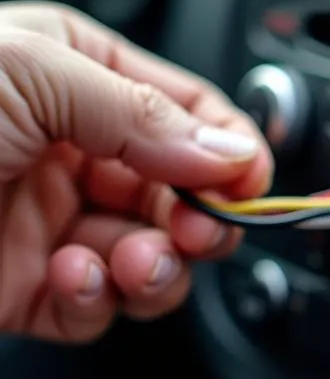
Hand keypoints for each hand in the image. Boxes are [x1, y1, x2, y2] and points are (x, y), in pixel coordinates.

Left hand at [0, 1, 271, 340]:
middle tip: (201, 230)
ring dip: (157, 267)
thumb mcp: (30, 73)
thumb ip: (145, 115)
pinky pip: (98, 305)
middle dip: (199, 218)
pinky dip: (99, 301)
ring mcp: (51, 221)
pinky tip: (74, 279)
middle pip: (183, 193)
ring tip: (134, 262)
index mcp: (78, 77)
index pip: (190, 113)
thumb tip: (232, 153)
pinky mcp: (27, 289)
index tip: (253, 186)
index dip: (231, 150)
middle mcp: (72, 149)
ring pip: (152, 256)